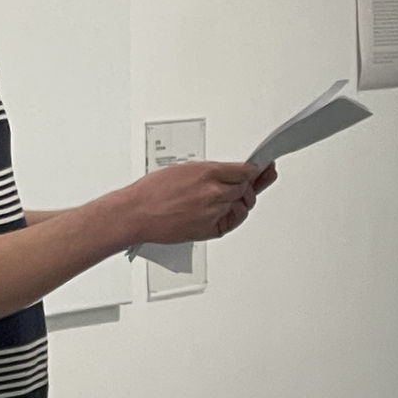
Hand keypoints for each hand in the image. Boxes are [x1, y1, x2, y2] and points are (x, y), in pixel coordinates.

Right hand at [126, 160, 274, 244]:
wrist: (138, 213)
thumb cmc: (153, 191)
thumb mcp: (183, 169)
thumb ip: (210, 171)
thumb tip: (227, 172)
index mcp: (208, 172)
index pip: (245, 170)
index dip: (254, 170)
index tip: (260, 169)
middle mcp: (214, 192)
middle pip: (246, 187)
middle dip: (248, 185)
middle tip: (251, 183)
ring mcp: (214, 212)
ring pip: (241, 205)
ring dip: (241, 200)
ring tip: (236, 197)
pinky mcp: (210, 229)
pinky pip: (232, 222)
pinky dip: (234, 216)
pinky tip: (231, 211)